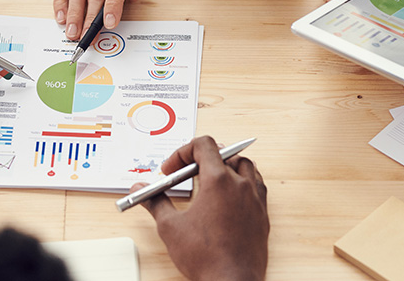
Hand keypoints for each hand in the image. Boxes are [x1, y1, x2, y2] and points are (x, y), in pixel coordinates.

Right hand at [132, 136, 268, 280]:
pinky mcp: (262, 214)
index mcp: (218, 181)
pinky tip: (229, 195)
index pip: (204, 145)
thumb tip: (140, 190)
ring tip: (209, 179)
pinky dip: (242, 181)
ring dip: (225, 166)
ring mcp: (255, 199)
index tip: (171, 169)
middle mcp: (240, 185)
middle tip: (185, 175)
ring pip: (244, 165)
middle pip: (223, 153)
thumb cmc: (206, 258)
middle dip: (200, 159)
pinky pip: (257, 185)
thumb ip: (155, 202)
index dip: (183, 152)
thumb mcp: (170, 227)